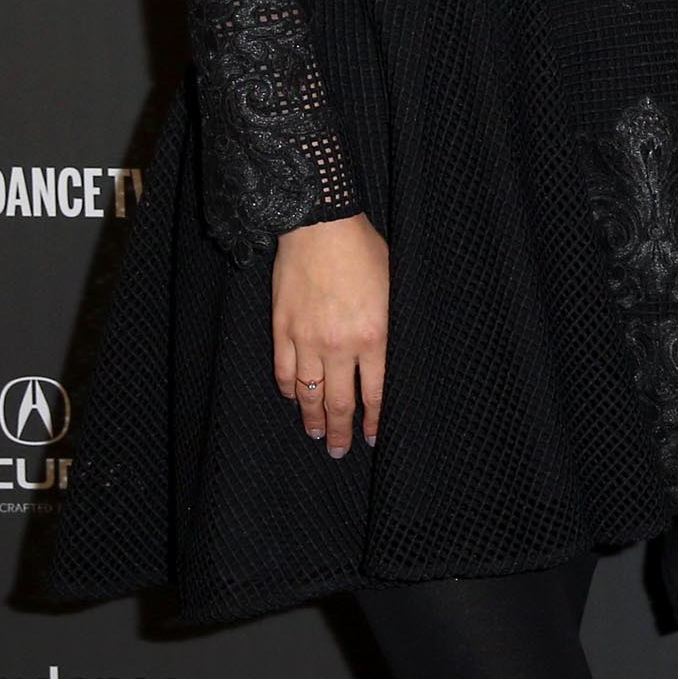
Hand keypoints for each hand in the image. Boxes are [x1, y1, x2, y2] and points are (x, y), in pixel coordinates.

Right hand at [273, 215, 388, 458]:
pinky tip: (293, 398)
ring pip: (307, 393)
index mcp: (375, 336)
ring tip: (315, 434)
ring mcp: (307, 339)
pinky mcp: (282, 329)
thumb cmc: (365, 253)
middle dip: (341, 431)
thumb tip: (389, 360)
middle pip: (338, 402)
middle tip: (339, 450)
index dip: (374, 420)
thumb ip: (390, 329)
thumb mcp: (395, 290)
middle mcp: (340, 345)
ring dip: (311, 418)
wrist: (321, 228)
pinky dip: (289, 390)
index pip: (376, 393)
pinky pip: (284, 371)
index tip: (372, 438)